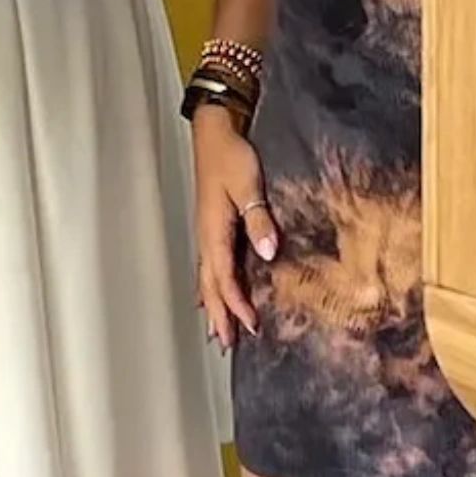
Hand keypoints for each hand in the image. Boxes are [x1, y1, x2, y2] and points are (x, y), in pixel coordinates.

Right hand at [193, 104, 277, 349]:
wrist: (214, 132)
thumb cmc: (231, 156)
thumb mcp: (248, 185)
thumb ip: (259, 220)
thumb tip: (268, 253)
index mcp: (214, 231)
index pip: (224, 278)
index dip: (237, 304)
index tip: (251, 326)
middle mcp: (207, 236)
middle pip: (211, 284)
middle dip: (219, 314)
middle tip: (226, 345)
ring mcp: (207, 230)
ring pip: (207, 277)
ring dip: (213, 304)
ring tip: (216, 330)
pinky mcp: (211, 224)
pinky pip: (209, 264)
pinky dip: (211, 284)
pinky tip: (209, 292)